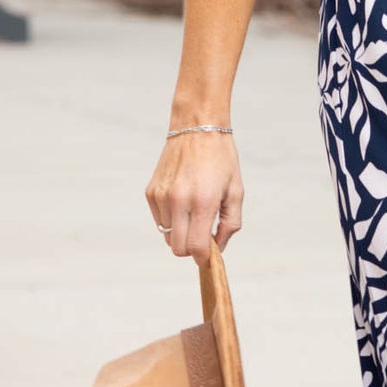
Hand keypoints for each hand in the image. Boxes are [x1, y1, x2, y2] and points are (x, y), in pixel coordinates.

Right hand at [145, 132, 242, 261]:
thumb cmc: (221, 161)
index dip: (203, 258)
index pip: (195, 248)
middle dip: (191, 249)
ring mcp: (161, 196)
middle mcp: (178, 200)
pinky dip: (171, 219)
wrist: (197, 128)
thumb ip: (230, 224)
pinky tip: (182, 200)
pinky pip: (159, 220)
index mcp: (203, 201)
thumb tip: (217, 248)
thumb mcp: (236, 192)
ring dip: (181, 232)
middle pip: (178, 248)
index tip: (208, 257)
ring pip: (167, 236)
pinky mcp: (151, 192)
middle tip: (204, 236)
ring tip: (194, 211)